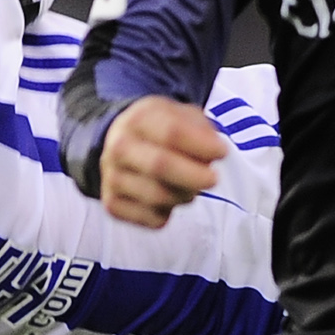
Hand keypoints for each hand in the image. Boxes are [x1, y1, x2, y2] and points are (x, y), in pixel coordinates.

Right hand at [98, 98, 228, 228]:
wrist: (120, 145)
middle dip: (194, 176)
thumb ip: (201, 128)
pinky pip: (152, 219)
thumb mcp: (181, 115)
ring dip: (184, 195)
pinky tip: (169, 199)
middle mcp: (120, 147)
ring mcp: (112, 177)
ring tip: (191, 187)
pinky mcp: (113, 205)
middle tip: (213, 179)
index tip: (222, 152)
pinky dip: (169, 214)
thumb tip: (214, 151)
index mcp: (138, 119)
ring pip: (158, 197)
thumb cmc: (158, 131)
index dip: (201, 145)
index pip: (171, 132)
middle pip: (159, 165)